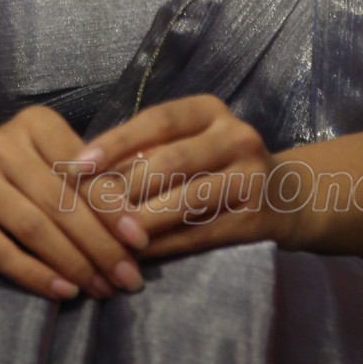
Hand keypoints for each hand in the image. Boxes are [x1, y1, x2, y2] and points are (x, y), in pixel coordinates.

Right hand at [0, 104, 150, 299]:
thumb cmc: (13, 172)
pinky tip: (64, 290)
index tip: (140, 238)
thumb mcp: (46, 158)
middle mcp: (4, 145)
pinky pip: (3, 252)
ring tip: (102, 288)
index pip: (82, 169)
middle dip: (100, 244)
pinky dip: (36, 275)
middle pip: (61, 202)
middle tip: (128, 277)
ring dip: (74, 263)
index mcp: (35, 123)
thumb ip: (84, 177)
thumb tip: (135, 219)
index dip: (112, 206)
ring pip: (36, 228)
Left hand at [78, 94, 295, 260]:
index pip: (158, 120)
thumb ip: (147, 152)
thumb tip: (86, 173)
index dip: (116, 141)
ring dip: (143, 220)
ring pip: (186, 198)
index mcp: (209, 110)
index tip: (78, 165)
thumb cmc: (216, 165)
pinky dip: (166, 243)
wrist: (285, 196)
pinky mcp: (257, 216)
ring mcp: (251, 174)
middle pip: (171, 159)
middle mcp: (235, 134)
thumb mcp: (188, 144)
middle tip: (87, 209)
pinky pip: (201, 232)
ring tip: (108, 236)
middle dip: (125, 187)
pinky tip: (139, 253)